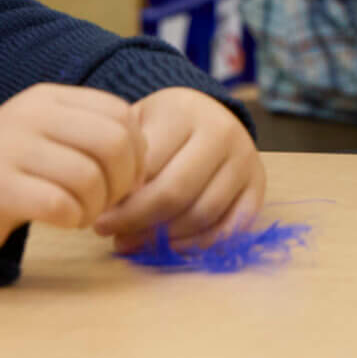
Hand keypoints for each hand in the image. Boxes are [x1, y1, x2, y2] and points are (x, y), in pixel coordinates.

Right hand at [0, 84, 144, 260]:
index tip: (127, 178)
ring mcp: (8, 149)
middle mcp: (28, 115)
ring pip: (89, 178)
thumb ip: (94, 135)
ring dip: (97, 206)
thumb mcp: (50, 137)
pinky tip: (65, 221)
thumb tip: (146, 159)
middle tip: (109, 201)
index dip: (136, 150)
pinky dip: (74, 219)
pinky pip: (60, 205)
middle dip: (123, 181)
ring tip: (83, 213)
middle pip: (112, 144)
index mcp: (47, 97)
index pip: (120, 112)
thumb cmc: (12, 171)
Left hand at [96, 88, 265, 248]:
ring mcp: (245, 159)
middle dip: (138, 222)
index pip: (148, 168)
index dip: (120, 201)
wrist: (207, 116)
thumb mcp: (137, 127)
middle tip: (113, 234)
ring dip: (164, 238)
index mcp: (185, 111)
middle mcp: (223, 131)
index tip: (98, 218)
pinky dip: (198, 245)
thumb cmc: (162, 127)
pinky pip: (231, 228)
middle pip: (176, 193)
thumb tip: (114, 212)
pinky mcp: (258, 186)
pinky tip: (170, 247)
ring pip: (203, 214)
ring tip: (135, 241)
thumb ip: (124, 161)